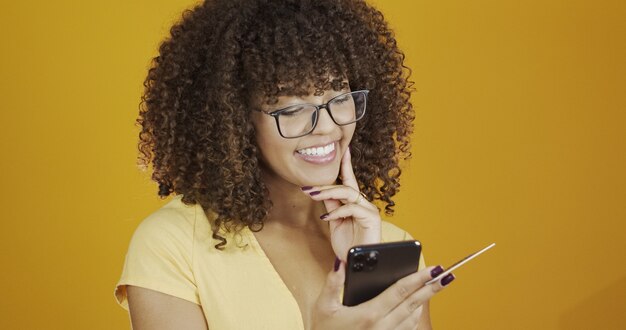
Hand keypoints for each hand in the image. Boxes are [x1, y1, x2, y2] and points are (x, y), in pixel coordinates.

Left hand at [303, 147, 380, 260]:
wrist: (356, 267)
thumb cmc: (348, 246)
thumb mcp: (335, 223)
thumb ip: (331, 206)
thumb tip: (320, 191)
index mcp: (355, 204)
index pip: (349, 180)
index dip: (346, 165)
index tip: (343, 150)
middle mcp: (364, 204)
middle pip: (344, 186)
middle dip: (324, 185)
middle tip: (306, 187)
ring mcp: (370, 210)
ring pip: (347, 192)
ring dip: (328, 193)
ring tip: (313, 196)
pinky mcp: (373, 218)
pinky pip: (352, 207)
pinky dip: (337, 211)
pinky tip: (327, 218)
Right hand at [311, 261, 454, 329]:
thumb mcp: (323, 306)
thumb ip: (332, 283)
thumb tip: (341, 262)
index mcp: (369, 314)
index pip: (400, 291)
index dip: (419, 278)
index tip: (434, 268)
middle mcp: (382, 327)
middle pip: (414, 303)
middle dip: (432, 287)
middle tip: (448, 274)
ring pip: (413, 317)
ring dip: (425, 301)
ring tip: (435, 286)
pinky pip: (408, 329)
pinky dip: (415, 316)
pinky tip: (417, 307)